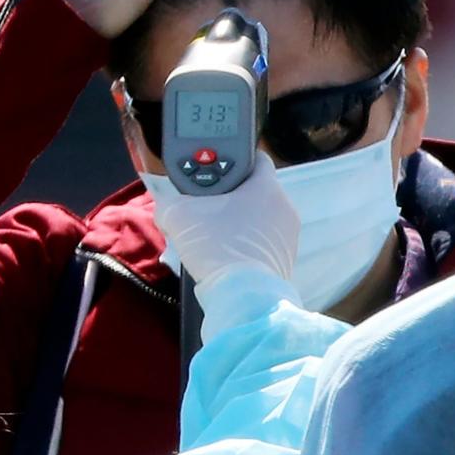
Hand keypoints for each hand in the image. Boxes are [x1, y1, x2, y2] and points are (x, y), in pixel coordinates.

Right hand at [153, 152, 298, 291]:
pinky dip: (244, 245)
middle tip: (204, 207)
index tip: (212, 171)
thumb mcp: (179, 216)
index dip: (230, 161)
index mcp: (267, 187)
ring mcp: (288, 237)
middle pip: (253, 191)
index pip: (254, 158)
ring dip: (236, 222)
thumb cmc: (217, 247)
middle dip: (229, 197)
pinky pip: (261, 244)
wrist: (240, 296)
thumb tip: (165, 204)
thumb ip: (169, 200)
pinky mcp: (284, 261)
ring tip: (211, 235)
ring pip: (258, 219)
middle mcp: (284, 208)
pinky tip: (224, 256)